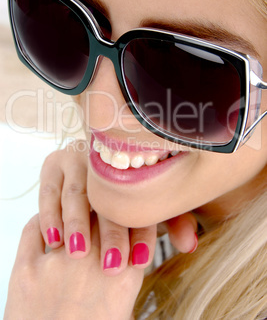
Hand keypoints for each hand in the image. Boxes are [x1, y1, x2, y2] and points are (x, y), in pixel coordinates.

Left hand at [4, 214, 142, 319]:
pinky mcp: (26, 269)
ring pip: (70, 214)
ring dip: (74, 212)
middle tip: (98, 214)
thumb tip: (124, 246)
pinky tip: (48, 225)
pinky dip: (41, 221)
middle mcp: (91, 264)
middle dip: (102, 211)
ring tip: (74, 215)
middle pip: (101, 213)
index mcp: (121, 277)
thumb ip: (126, 275)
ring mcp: (57, 264)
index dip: (125, 215)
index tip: (121, 215)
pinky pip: (34, 228)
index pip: (129, 223)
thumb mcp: (121, 309)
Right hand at [39, 141, 197, 273]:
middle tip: (113, 264)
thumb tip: (189, 245)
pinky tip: (55, 239)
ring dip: (77, 223)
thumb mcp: (151, 204)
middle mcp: (103, 157)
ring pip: (76, 192)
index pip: (139, 196)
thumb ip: (173, 222)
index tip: (142, 259)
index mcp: (133, 161)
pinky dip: (50, 215)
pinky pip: (49, 190)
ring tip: (79, 252)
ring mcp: (77, 157)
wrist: (95, 164)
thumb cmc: (128, 192)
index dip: (141, 229)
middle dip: (111, 232)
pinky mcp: (53, 163)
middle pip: (107, 197)